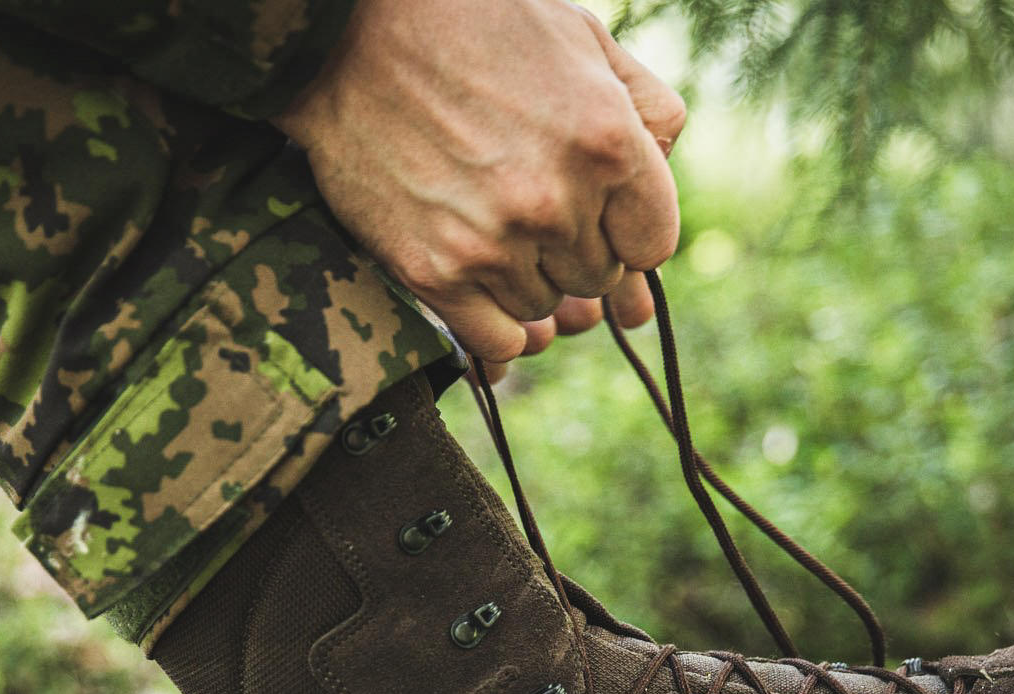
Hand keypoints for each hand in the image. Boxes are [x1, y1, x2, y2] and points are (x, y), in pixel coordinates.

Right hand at [276, 0, 684, 366]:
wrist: (348, 32)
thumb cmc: (472, 22)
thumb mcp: (580, 37)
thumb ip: (643, 104)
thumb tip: (666, 166)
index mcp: (607, 143)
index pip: (652, 244)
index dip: (626, 232)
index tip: (599, 216)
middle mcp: (557, 202)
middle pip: (597, 277)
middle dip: (574, 249)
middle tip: (532, 207)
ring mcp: (495, 244)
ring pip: (545, 306)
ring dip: (528, 278)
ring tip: (492, 224)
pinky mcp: (435, 273)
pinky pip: (498, 340)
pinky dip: (498, 327)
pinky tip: (485, 288)